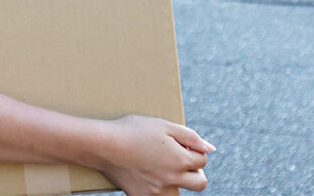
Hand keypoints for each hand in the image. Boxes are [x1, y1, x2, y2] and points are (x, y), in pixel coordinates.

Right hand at [97, 115, 215, 194]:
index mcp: (181, 160)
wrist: (103, 145)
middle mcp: (174, 179)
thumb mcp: (163, 125)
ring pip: (179, 193)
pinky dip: (159, 191)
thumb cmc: (132, 130)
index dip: (193, 151)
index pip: (202, 160)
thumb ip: (191, 137)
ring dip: (176, 183)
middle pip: (200, 183)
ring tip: (160, 170)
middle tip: (179, 163)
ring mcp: (159, 191)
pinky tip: (148, 177)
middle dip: (194, 172)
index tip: (181, 146)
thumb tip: (211, 148)